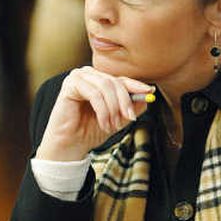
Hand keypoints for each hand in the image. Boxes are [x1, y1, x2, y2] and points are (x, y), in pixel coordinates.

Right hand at [36, 67, 153, 160]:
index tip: (150, 92)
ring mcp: (78, 77)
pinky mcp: (70, 84)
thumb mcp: (117, 119)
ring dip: (113, 109)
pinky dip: (103, 111)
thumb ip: (131, 107)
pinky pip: (94, 94)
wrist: (71, 145)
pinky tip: (103, 124)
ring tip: (113, 126)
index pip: (121, 79)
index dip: (137, 85)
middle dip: (125, 102)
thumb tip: (147, 96)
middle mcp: (89, 75)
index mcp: (99, 80)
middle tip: (130, 119)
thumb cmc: (90, 131)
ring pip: (106, 87)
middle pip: (115, 82)